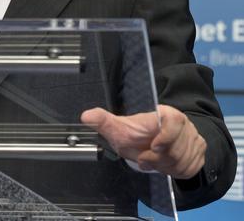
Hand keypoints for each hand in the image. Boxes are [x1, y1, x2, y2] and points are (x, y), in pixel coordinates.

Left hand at [81, 105, 206, 178]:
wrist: (154, 145)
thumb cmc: (137, 135)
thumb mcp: (119, 129)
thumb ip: (104, 121)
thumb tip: (86, 116)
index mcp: (166, 114)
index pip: (174, 121)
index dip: (166, 136)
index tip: (153, 146)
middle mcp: (184, 125)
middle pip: (176, 148)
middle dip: (157, 158)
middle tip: (145, 158)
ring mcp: (194, 139)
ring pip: (182, 161)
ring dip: (164, 166)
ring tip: (152, 160)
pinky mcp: (199, 153)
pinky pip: (189, 169)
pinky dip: (175, 171)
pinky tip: (164, 165)